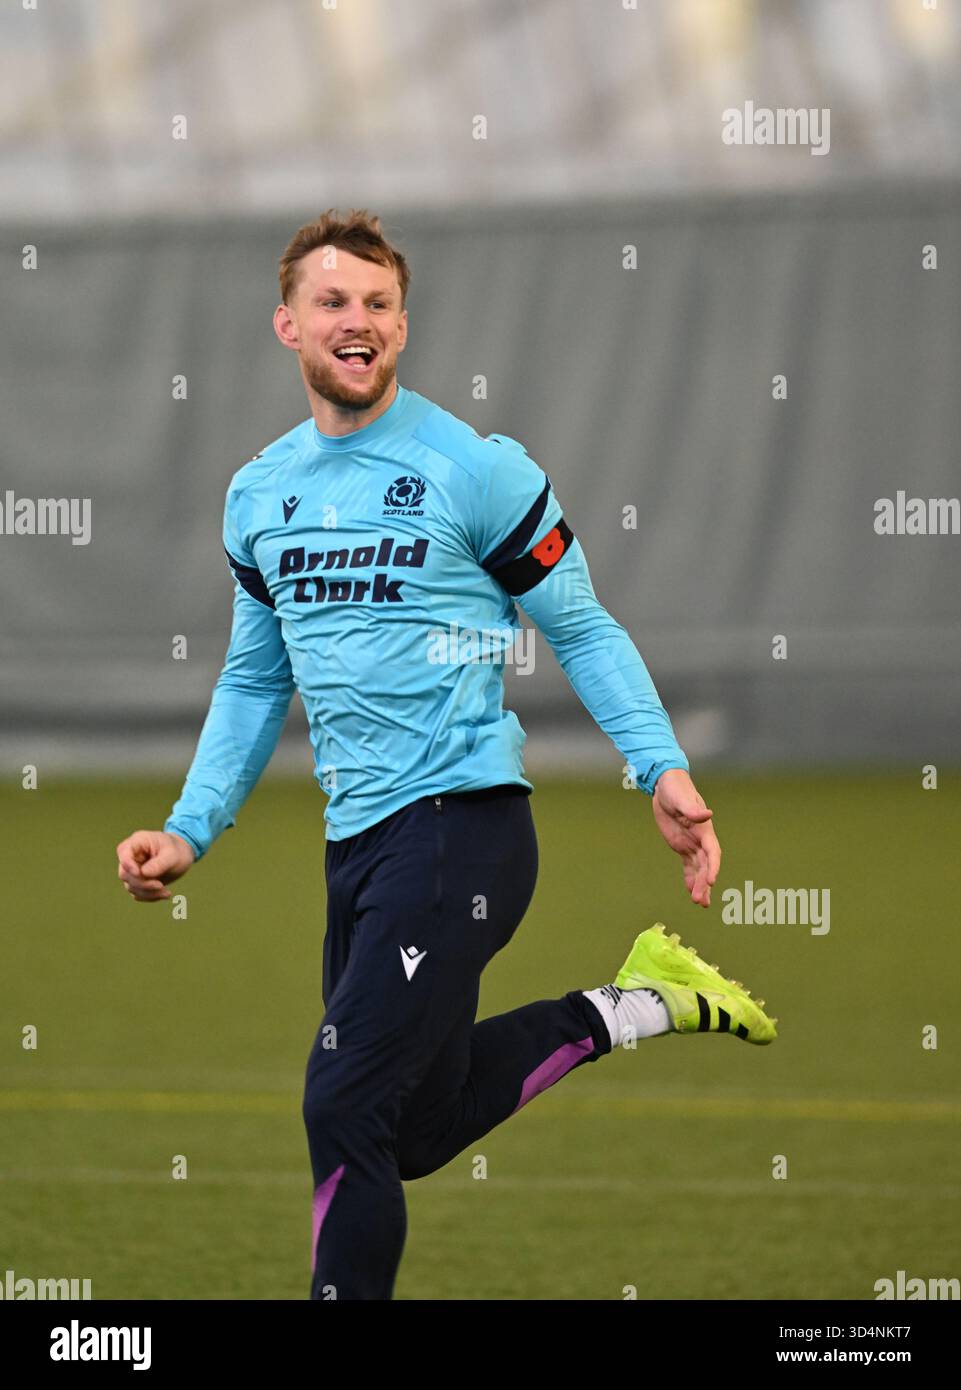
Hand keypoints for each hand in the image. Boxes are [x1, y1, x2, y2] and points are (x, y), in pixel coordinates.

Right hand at [116, 829, 194, 902]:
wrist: (183, 855)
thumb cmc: (177, 850)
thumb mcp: (173, 854)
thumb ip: (159, 863)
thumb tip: (144, 873)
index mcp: (137, 842)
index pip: (123, 853)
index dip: (128, 865)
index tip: (139, 873)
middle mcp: (131, 856)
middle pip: (125, 874)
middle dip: (142, 883)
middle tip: (160, 885)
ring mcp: (133, 870)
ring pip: (131, 886)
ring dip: (148, 893)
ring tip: (166, 892)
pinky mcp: (138, 882)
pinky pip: (138, 893)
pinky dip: (150, 896)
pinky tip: (165, 894)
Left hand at [651, 769, 720, 907]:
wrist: (665, 786)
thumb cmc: (675, 789)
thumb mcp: (680, 798)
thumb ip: (692, 809)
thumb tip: (707, 814)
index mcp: (704, 829)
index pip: (712, 852)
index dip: (713, 866)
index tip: (711, 881)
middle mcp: (701, 839)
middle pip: (706, 865)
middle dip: (704, 883)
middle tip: (700, 901)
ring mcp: (692, 844)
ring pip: (699, 869)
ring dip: (700, 885)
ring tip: (700, 903)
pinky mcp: (682, 846)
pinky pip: (689, 866)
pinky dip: (690, 878)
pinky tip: (691, 892)